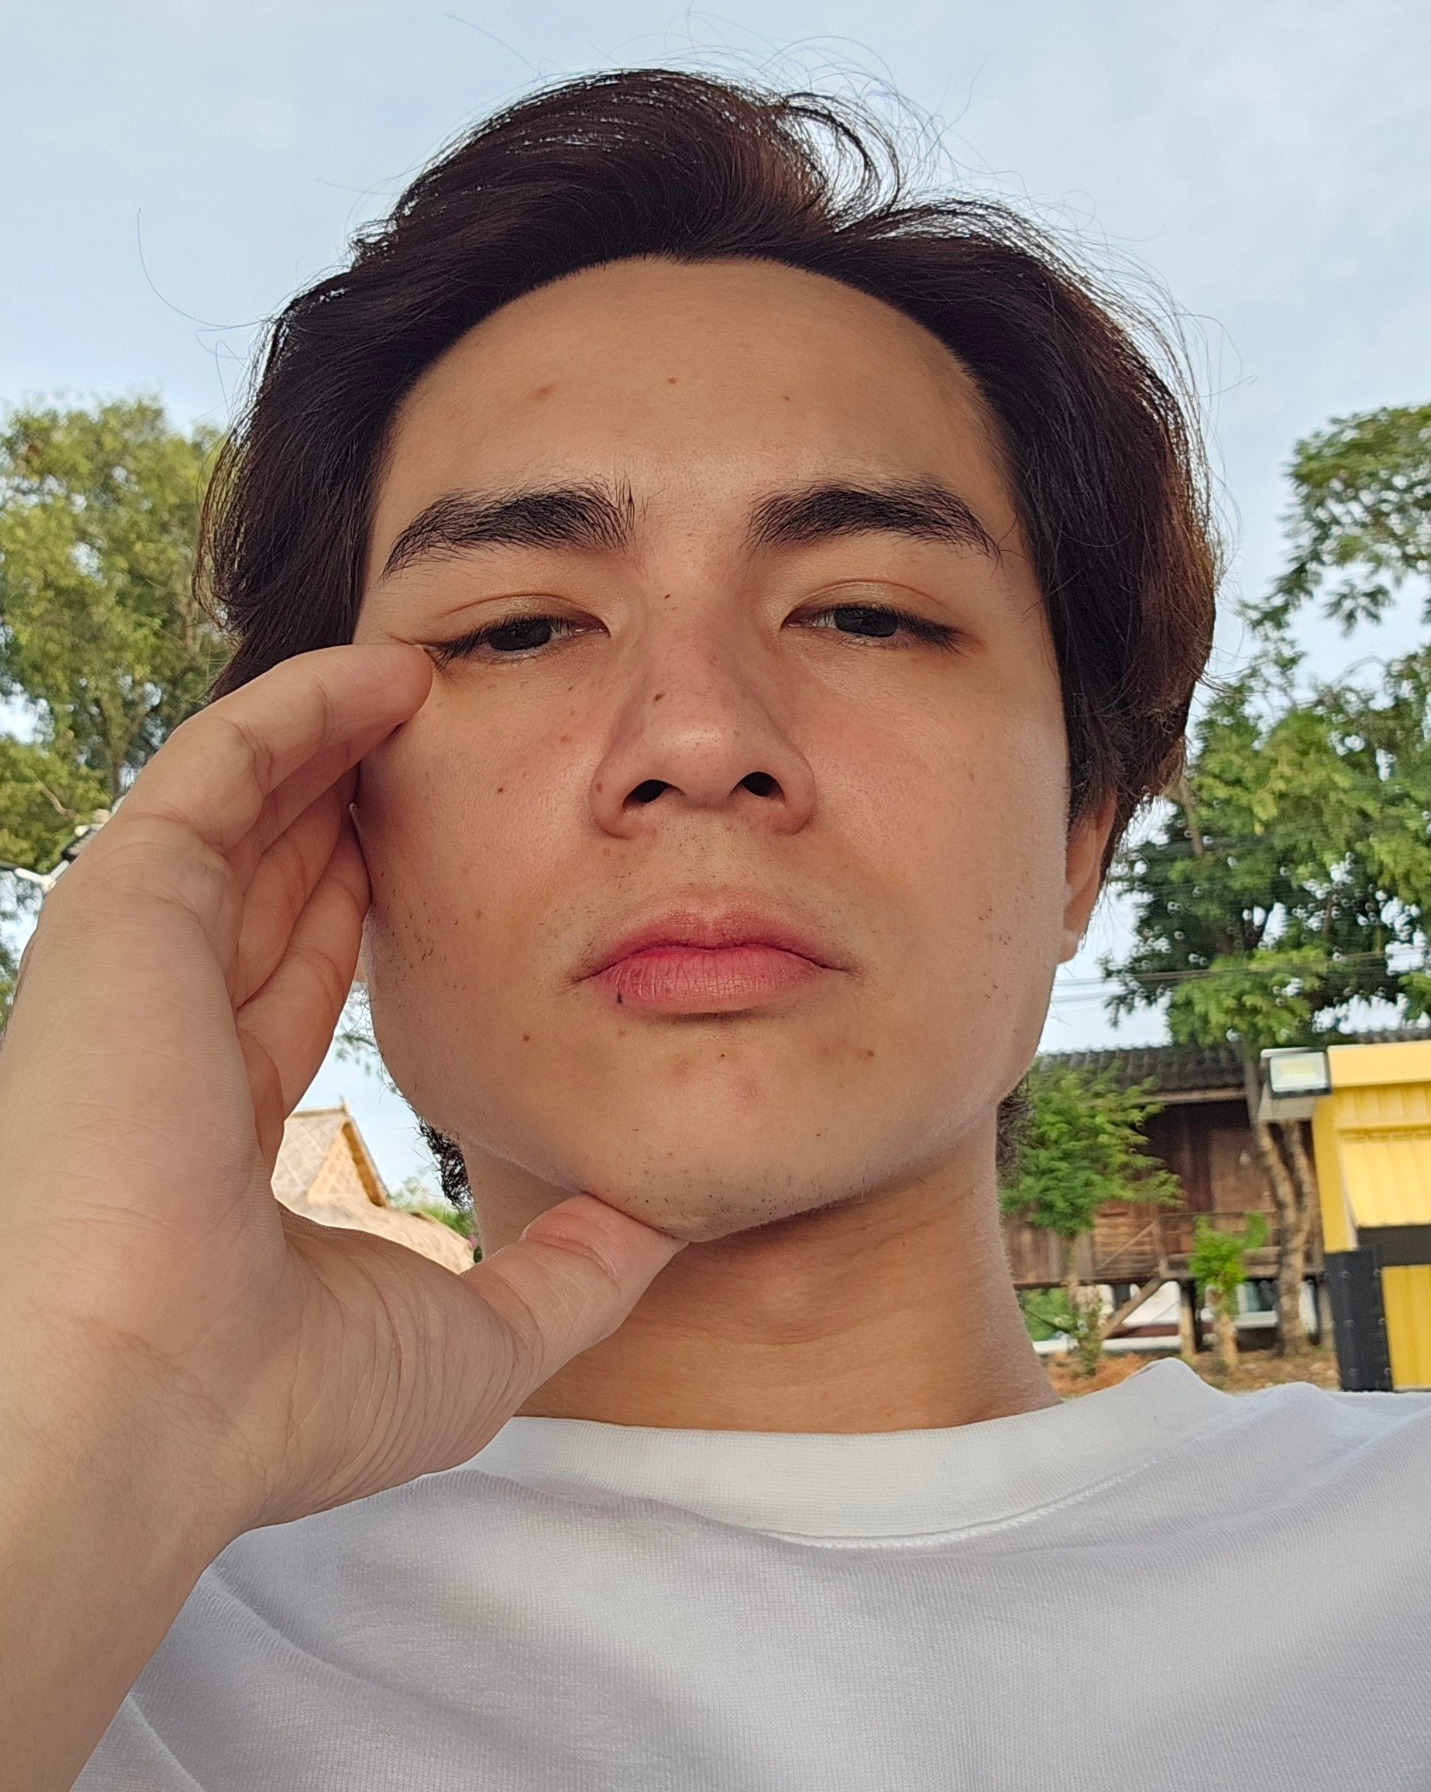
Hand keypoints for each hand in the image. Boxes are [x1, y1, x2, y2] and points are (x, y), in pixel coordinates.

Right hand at [0, 642, 686, 1537]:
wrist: (146, 1409)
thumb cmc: (280, 1401)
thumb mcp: (472, 1336)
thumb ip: (571, 1277)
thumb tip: (661, 1227)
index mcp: (216, 1125)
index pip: (299, 977)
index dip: (373, 905)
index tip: (463, 852)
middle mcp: (167, 1033)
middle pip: (275, 877)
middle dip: (359, 805)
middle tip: (457, 737)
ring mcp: (138, 966)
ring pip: (248, 810)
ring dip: (336, 739)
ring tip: (433, 677)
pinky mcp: (122, 909)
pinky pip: (217, 768)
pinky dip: (296, 709)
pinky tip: (387, 667)